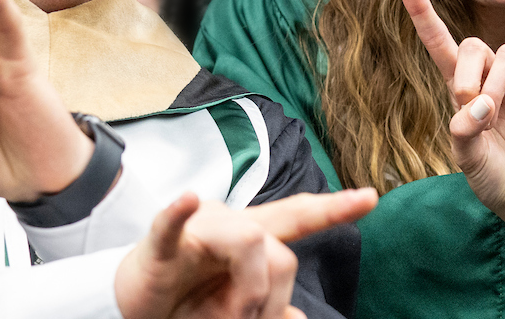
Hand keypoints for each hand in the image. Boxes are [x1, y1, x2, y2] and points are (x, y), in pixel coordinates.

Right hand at [116, 188, 378, 318]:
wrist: (132, 305)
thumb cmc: (187, 300)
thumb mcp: (233, 306)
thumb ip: (267, 305)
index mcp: (248, 234)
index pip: (297, 215)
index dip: (334, 209)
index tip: (372, 197)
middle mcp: (228, 223)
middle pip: (280, 249)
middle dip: (270, 301)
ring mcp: (196, 230)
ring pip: (246, 241)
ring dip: (243, 297)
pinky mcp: (158, 247)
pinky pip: (171, 225)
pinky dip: (179, 214)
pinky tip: (188, 201)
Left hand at [396, 0, 504, 290]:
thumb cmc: (491, 176)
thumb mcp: (467, 160)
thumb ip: (465, 134)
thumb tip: (475, 109)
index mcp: (458, 88)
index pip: (436, 39)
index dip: (420, 10)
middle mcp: (486, 79)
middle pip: (474, 45)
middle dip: (468, 72)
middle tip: (469, 105)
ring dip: (496, 82)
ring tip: (494, 114)